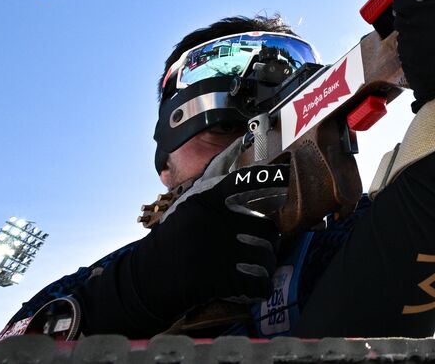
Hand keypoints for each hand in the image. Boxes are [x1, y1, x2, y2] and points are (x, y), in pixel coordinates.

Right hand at [130, 162, 288, 321]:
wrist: (148, 278)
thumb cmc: (175, 237)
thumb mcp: (190, 202)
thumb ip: (215, 177)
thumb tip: (239, 145)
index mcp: (209, 199)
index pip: (249, 182)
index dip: (272, 180)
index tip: (286, 180)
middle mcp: (217, 220)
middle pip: (267, 228)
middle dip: (268, 241)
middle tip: (259, 247)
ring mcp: (219, 251)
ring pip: (266, 258)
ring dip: (266, 267)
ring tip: (255, 269)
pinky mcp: (220, 279)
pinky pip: (258, 284)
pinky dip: (259, 289)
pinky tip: (253, 288)